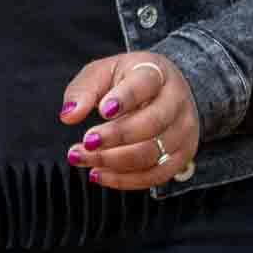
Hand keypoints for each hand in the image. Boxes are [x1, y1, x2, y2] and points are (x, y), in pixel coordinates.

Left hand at [59, 51, 200, 191]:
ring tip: (84, 158)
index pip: (145, 84)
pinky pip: (155, 175)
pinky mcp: (182, 156)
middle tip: (86, 142)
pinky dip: (125, 180)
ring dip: (114, 161)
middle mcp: (176, 101)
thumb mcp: (102, 72)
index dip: (125, 99)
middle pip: (152, 123)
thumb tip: (69, 115)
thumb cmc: (127, 80)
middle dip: (115, 137)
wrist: (163, 91)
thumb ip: (83, 90)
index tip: (102, 111)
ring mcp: (183, 130)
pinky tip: (100, 174)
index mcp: (156, 72)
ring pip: (152, 153)